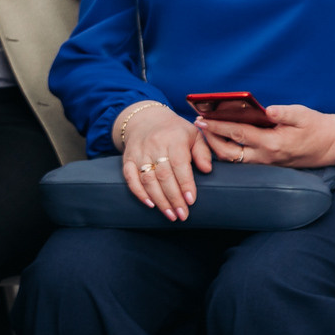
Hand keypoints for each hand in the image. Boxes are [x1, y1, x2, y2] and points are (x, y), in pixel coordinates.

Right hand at [116, 100, 215, 220]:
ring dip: (159, 200)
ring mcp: (139, 152)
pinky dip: (138, 192)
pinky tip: (150, 204)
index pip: (179, 164)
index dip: (185, 184)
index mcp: (174, 139)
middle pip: (163, 175)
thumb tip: (207, 170)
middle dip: (174, 198)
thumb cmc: (175, 131)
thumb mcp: (194, 135)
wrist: (146, 119)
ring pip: (148, 179)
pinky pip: (130, 178)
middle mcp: (155, 145)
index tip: (191, 201)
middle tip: (182, 215)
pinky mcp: (127, 159)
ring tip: (170, 215)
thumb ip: (203, 152)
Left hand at [200, 104, 334, 168]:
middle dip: (210, 140)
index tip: (202, 119)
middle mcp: (265, 157)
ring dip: (216, 146)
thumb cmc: (317, 128)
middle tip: (198, 125)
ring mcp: (264, 163)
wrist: (331, 146)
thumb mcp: (304, 115)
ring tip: (206, 131)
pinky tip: (220, 139)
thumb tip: (267, 109)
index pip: (238, 134)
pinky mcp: (265, 164)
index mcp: (273, 143)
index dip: (217, 126)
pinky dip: (227, 150)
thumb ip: (285, 113)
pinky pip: (241, 160)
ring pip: (232, 159)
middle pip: (228, 153)